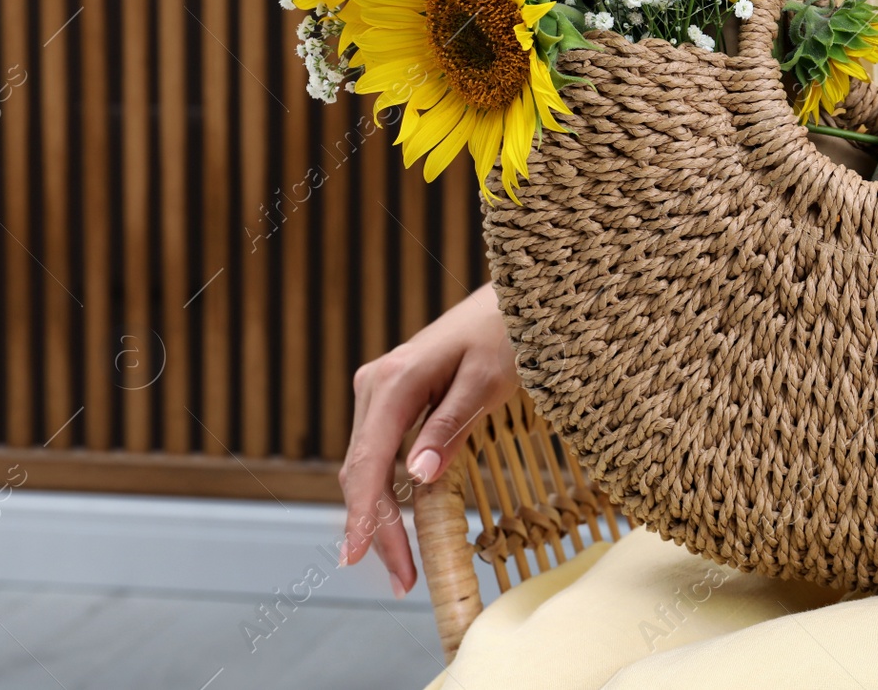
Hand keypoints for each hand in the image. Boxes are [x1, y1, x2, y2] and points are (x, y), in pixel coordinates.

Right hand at [339, 283, 518, 597]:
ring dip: (380, 514)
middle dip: (376, 529)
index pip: (369, 463)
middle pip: (361, 471)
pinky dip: (388, 490)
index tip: (368, 560)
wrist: (516, 297)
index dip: (368, 518)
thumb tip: (418, 479)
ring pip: (367, 464)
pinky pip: (382, 451)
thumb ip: (450, 426)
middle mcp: (376, 385)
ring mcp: (382, 389)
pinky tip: (401, 522)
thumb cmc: (508, 332)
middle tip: (403, 581)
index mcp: (393, 381)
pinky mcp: (396, 396)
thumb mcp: (488, 381)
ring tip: (402, 564)